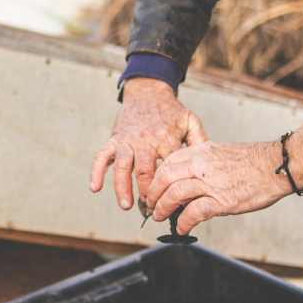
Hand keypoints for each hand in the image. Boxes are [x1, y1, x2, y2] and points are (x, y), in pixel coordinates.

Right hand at [90, 78, 208, 209]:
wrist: (148, 91)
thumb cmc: (170, 111)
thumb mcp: (190, 121)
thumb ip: (199, 142)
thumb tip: (207, 166)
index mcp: (166, 139)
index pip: (169, 170)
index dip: (171, 189)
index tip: (174, 205)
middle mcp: (145, 141)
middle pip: (146, 172)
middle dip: (148, 194)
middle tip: (152, 211)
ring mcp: (128, 140)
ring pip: (124, 167)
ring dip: (123, 187)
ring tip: (126, 205)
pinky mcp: (115, 139)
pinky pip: (102, 156)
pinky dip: (97, 171)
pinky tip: (95, 188)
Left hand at [145, 141, 291, 234]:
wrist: (276, 165)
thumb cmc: (252, 162)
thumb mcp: (219, 153)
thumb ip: (200, 164)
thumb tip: (186, 180)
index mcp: (199, 151)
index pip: (167, 163)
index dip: (156, 179)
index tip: (153, 189)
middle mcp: (200, 165)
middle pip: (164, 178)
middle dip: (153, 195)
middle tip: (150, 206)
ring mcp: (210, 183)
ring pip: (174, 194)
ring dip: (163, 209)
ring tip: (159, 217)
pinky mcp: (222, 200)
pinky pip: (194, 213)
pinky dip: (184, 223)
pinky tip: (181, 229)